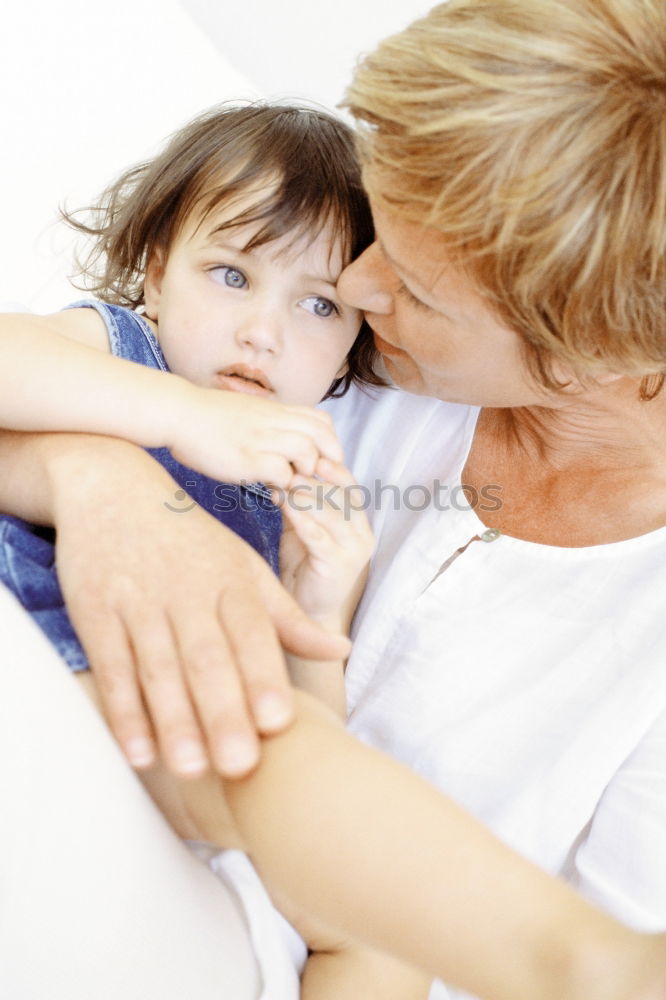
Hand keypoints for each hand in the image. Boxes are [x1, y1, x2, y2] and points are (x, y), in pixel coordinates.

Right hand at [50, 437, 349, 778]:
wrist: (112, 488)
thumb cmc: (189, 539)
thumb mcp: (244, 567)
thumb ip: (288, 617)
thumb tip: (341, 650)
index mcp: (231, 581)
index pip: (252, 633)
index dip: (264, 677)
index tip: (278, 723)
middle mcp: (187, 592)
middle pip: (206, 658)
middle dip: (223, 712)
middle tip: (239, 765)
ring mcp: (140, 602)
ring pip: (159, 668)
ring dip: (174, 720)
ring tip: (190, 769)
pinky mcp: (96, 612)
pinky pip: (112, 666)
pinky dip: (124, 710)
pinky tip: (138, 752)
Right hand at [168, 384, 344, 487]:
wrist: (178, 413)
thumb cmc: (207, 417)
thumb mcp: (247, 411)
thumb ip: (268, 423)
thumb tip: (282, 440)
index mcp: (275, 411)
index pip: (321, 421)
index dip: (330, 443)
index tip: (323, 461)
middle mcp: (273, 421)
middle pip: (322, 435)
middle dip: (329, 460)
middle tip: (319, 479)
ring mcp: (261, 439)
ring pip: (307, 451)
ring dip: (306, 471)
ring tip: (294, 483)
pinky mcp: (247, 458)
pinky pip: (282, 472)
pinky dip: (284, 485)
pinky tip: (273, 491)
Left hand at [277, 459, 373, 627]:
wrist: (308, 611)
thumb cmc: (305, 567)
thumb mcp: (303, 528)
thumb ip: (298, 504)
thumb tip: (280, 474)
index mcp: (357, 522)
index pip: (351, 488)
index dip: (335, 470)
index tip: (314, 455)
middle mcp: (362, 535)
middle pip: (344, 498)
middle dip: (318, 481)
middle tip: (293, 467)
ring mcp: (353, 551)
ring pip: (334, 515)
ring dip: (309, 496)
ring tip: (286, 484)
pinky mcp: (338, 567)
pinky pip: (320, 538)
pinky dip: (303, 520)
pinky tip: (286, 507)